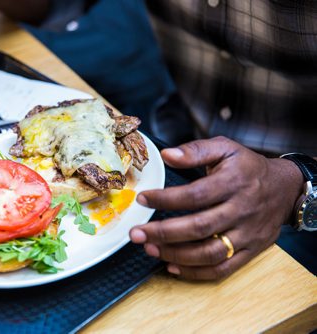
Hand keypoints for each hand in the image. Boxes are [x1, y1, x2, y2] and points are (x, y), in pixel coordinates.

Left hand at [130, 136, 302, 279]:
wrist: (285, 188)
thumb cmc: (247, 167)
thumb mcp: (225, 149)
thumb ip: (195, 150)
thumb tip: (166, 155)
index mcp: (234, 182)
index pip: (195, 195)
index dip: (166, 199)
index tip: (142, 199)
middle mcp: (242, 210)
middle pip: (200, 227)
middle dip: (163, 233)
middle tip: (136, 233)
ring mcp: (247, 234)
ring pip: (210, 253)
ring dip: (176, 254)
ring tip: (150, 249)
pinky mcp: (251, 251)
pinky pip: (223, 269)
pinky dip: (196, 272)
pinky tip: (173, 266)